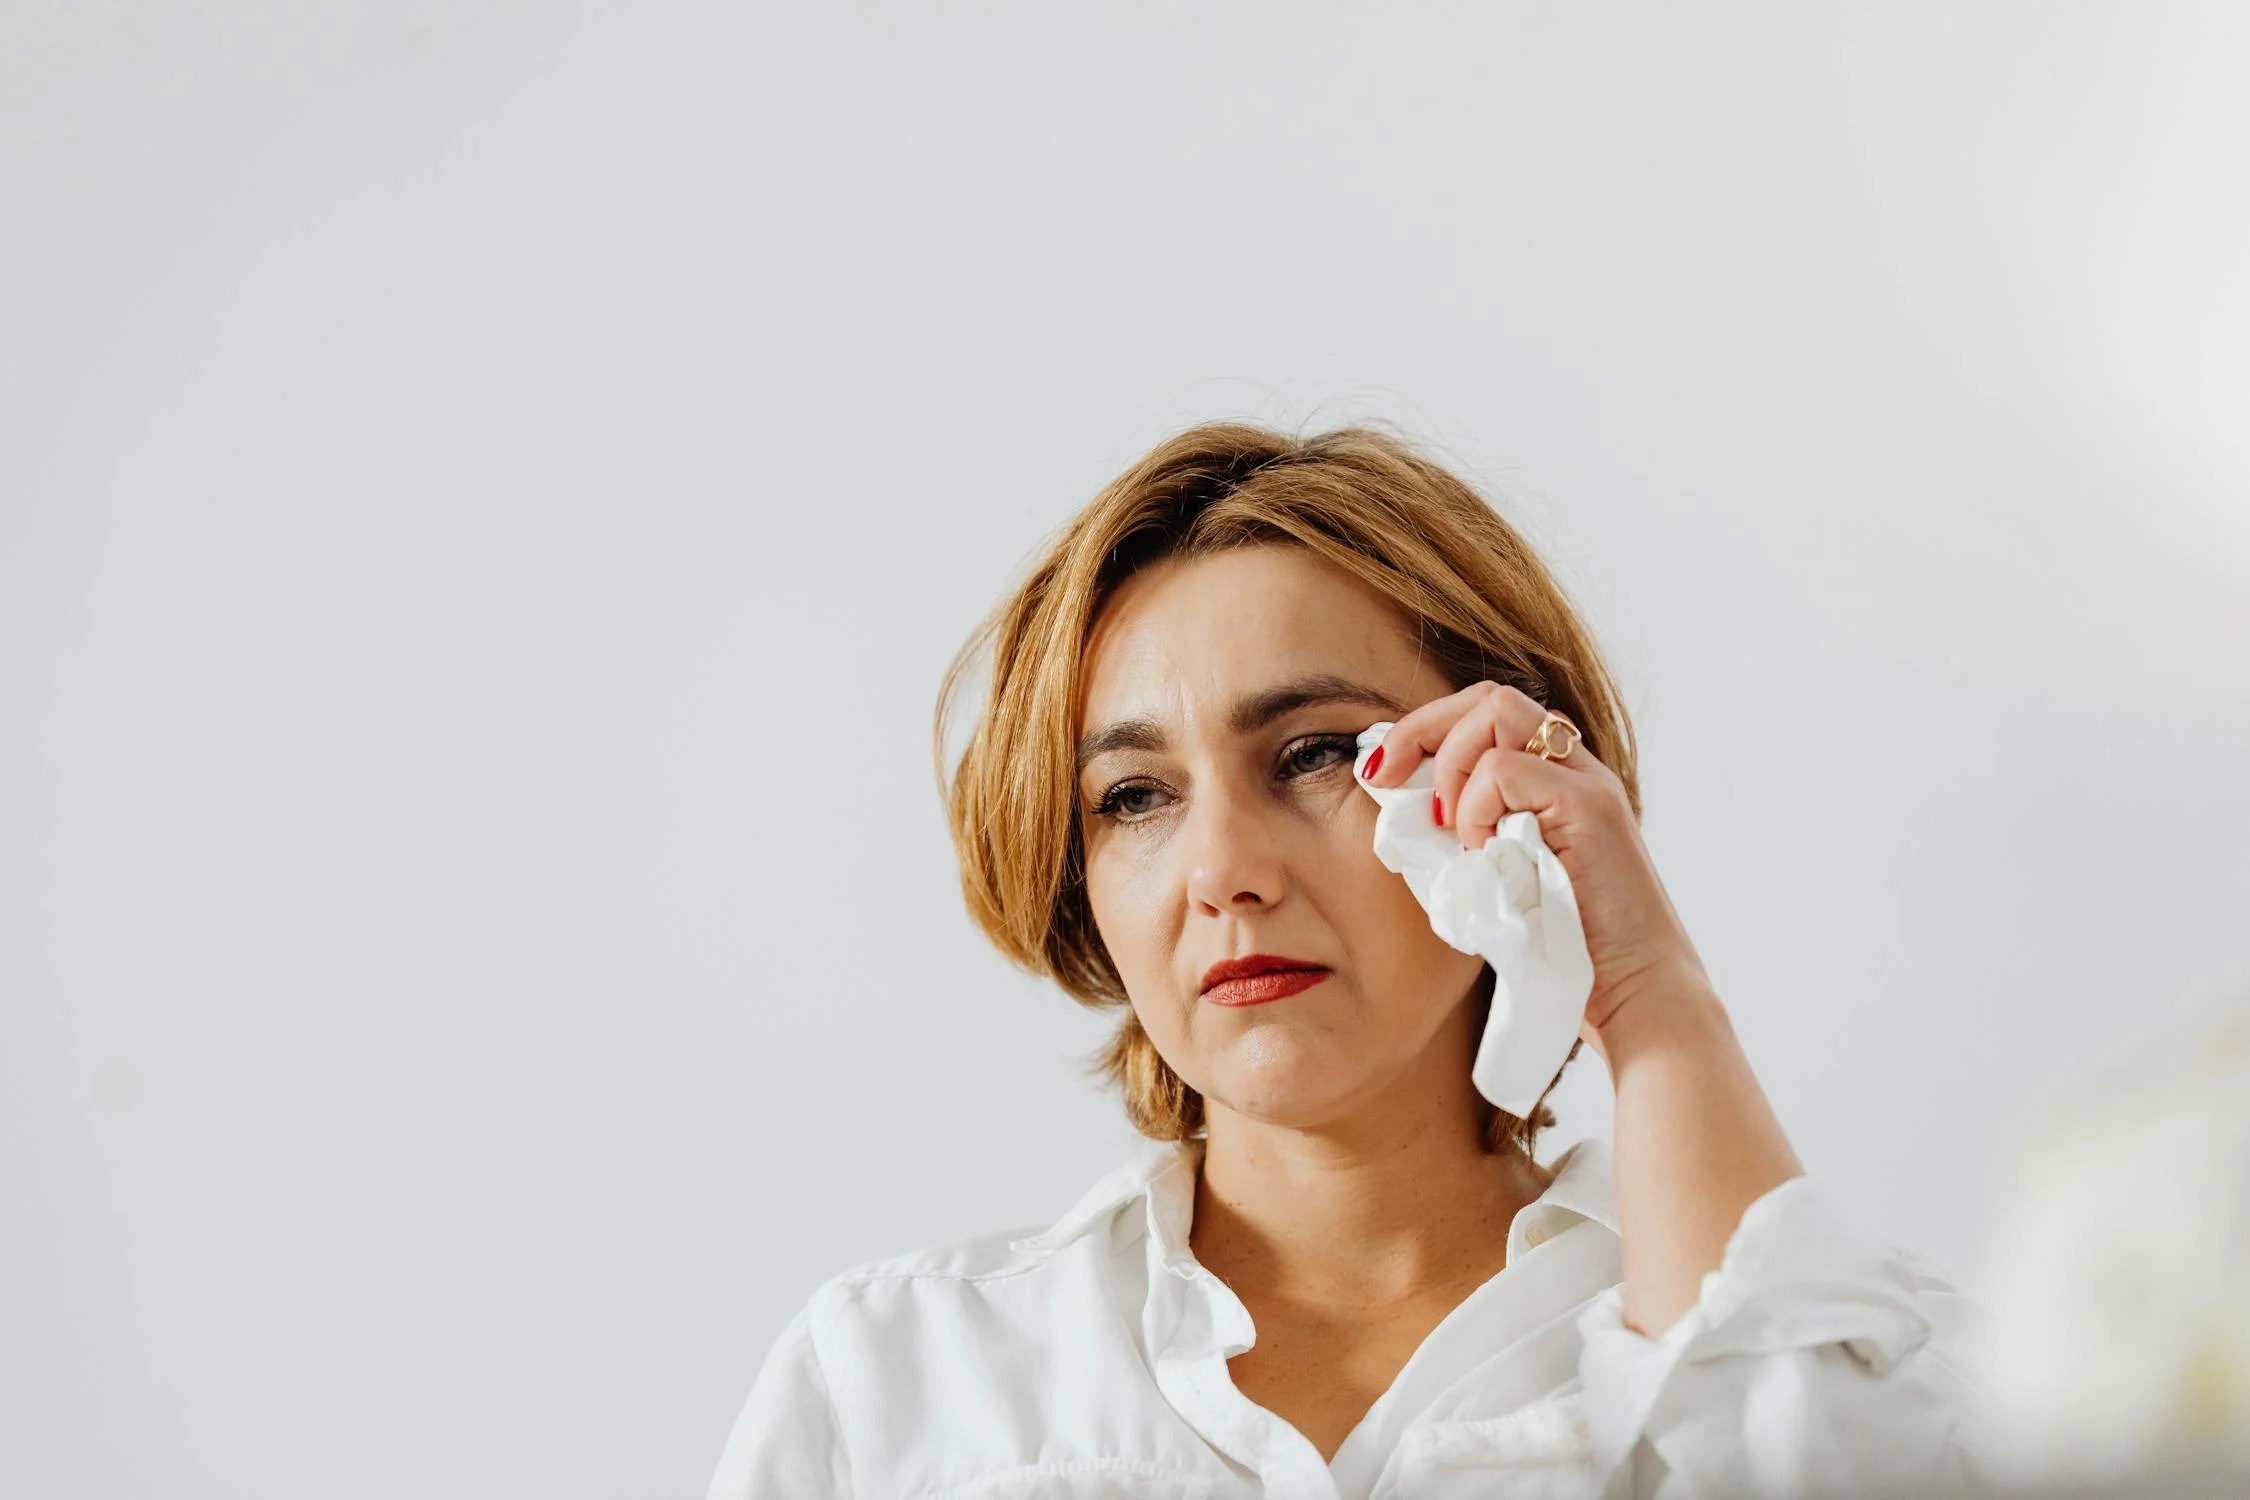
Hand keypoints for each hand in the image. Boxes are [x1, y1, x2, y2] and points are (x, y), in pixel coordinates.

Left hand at [1362, 681, 1712, 1038]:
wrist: (1634, 995)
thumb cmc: (1564, 951)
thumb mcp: (1496, 878)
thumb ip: (1461, 837)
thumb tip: (1398, 811)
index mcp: (1555, 781)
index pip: (1487, 715)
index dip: (1425, 730)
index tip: (1379, 773)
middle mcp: (1575, 769)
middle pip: (1489, 696)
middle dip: (1421, 727)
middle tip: (1382, 776)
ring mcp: (1586, 782)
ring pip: (1498, 711)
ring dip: (1452, 766)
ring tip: (1455, 832)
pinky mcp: (1589, 807)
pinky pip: (1505, 769)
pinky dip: (1475, 808)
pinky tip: (1483, 852)